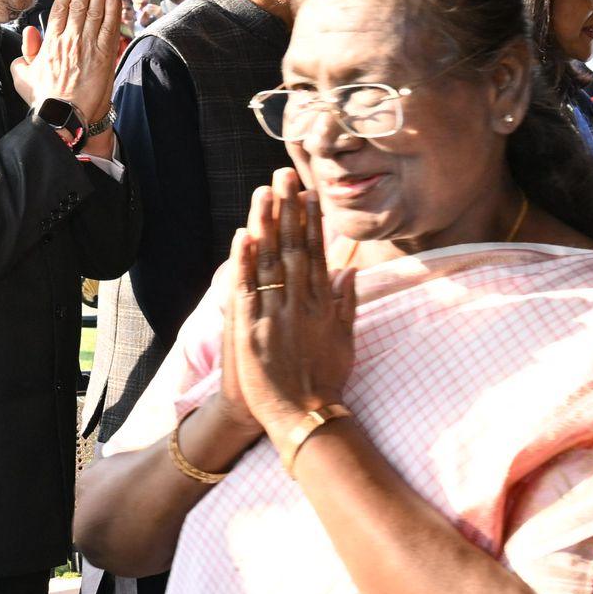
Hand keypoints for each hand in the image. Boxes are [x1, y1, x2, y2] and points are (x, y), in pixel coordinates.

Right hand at [13, 0, 127, 126]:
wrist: (63, 117)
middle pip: (80, 2)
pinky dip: (113, 10)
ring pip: (96, 9)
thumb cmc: (44, 99)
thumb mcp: (23, 74)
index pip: (61, 6)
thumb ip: (27, 50)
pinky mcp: (104, 55)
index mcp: (50, 41)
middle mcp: (69, 38)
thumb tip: (30, 31)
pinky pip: (110, 26)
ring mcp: (88, 45)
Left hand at [228, 168, 357, 449]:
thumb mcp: (344, 340)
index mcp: (322, 304)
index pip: (316, 252)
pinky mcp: (253, 330)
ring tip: (263, 192)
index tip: (308, 192)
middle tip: (283, 175)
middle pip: (293, 247)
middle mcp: (301, 303)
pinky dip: (245, 262)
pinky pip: (248, 289)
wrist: (305, 417)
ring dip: (267, 224)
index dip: (311, 220)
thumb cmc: (325, 382)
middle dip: (288, 209)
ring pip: (270, 261)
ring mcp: (277, 314)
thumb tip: (348, 272)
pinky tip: (244, 236)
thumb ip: (345, 304)